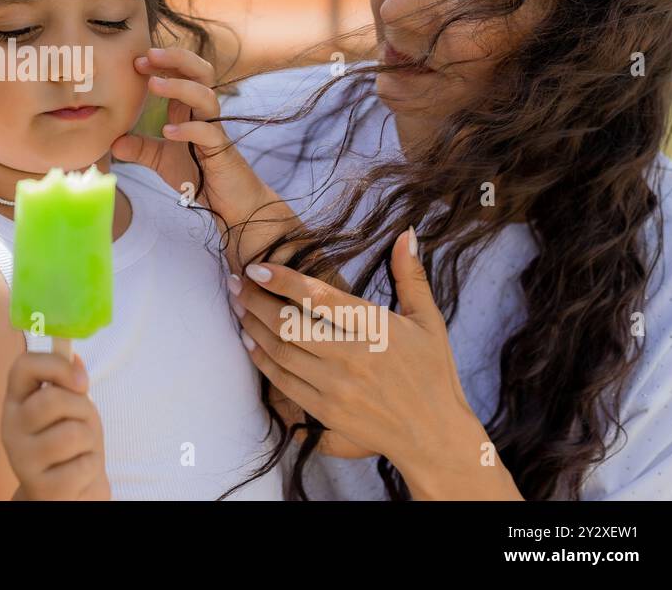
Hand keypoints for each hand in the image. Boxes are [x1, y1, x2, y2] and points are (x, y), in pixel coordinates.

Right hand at [3, 351, 109, 499]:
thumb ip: (69, 383)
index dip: (56, 364)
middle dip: (81, 408)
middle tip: (83, 421)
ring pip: (72, 433)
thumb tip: (74, 359)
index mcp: (15, 402)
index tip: (81, 380)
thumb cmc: (71, 444)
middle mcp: (10, 428)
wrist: (69, 491)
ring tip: (81, 449)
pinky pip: (82, 465)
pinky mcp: (41, 487)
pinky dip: (91, 466)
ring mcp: (22, 460)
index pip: (23, 366)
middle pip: (51, 399)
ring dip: (89, 439)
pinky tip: (79, 472)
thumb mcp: (71, 407)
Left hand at [113, 47, 303, 268]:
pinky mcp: (222, 152)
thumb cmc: (200, 176)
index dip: (162, 62)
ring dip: (179, 86)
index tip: (136, 61)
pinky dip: (189, 128)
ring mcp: (215, 130)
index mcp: (190, 110)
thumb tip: (113, 142)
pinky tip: (168, 131)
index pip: (182, 72)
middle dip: (176, 59)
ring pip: (206, 96)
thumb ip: (141, 148)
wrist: (230, 205)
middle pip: (200, 71)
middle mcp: (204, 114)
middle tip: (147, 56)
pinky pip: (209, 132)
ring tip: (153, 85)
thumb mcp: (162, 160)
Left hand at [230, 229, 516, 496]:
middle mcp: (353, 357)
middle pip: (289, 323)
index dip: (282, 279)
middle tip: (236, 282)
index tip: (257, 267)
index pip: (318, 296)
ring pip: (280, 352)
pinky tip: (251, 343)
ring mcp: (337, 388)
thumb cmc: (432, 373)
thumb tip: (406, 233)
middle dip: (255, 300)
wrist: (435, 437)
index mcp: (375, 328)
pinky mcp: (327, 413)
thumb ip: (410, 276)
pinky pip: (283, 383)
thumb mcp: (428, 321)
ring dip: (253, 327)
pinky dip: (262, 360)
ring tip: (238, 307)